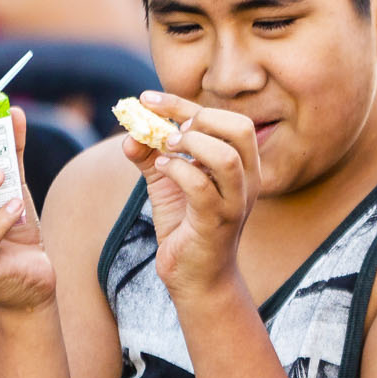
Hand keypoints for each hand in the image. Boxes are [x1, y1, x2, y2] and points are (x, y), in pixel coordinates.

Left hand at [125, 93, 258, 303]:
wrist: (197, 278)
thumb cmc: (186, 226)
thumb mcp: (166, 183)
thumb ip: (150, 155)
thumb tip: (129, 134)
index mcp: (241, 163)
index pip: (223, 118)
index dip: (182, 104)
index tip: (147, 99)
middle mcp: (247, 179)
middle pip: (240, 128)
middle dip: (199, 118)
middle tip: (169, 131)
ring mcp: (236, 202)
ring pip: (227, 157)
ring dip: (191, 145)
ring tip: (166, 149)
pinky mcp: (217, 223)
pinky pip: (201, 188)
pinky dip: (177, 171)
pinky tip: (161, 170)